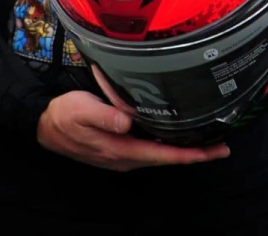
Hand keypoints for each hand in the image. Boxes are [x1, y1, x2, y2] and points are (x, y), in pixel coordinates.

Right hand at [36, 68, 228, 171]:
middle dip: (195, 153)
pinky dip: (168, 145)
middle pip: (167, 157)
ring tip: (208, 140)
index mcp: (120, 150)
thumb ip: (105, 116)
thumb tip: (128, 123)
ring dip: (183, 149)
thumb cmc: (64, 115)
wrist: (44, 125)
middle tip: (222, 145)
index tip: (216, 151)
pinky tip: (178, 135)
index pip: (163, 155)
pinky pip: (150, 149)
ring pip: (160, 154)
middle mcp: (125, 157)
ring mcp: (123, 155)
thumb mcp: (81, 110)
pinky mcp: (120, 148)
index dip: (192, 154)